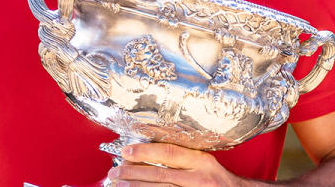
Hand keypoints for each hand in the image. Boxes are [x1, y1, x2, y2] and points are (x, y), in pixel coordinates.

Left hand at [105, 143, 263, 186]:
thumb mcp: (204, 163)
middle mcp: (201, 179)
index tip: (126, 151)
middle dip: (133, 173)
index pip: (169, 153)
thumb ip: (181, 158)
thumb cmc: (219, 180)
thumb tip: (145, 153)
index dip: (145, 151)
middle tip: (114, 171)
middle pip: (160, 175)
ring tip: (118, 184)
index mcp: (202, 162)